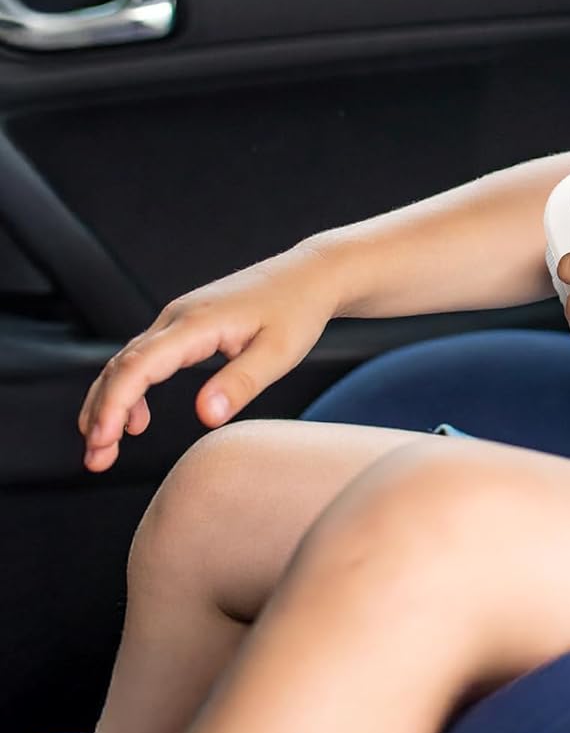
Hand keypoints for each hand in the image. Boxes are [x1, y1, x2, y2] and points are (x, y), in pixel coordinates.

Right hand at [76, 243, 340, 472]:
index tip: (102, 440)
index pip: (138, 365)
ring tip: (103, 449)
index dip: (114, 404)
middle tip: (95, 459)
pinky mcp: (186, 324)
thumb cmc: (299, 309)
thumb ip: (242, 383)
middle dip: (101, 412)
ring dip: (109, 404)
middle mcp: (178, 316)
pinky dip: (130, 390)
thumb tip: (205, 417)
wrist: (311, 273)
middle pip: (122, 365)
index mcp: (197, 323)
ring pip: (127, 362)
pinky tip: (136, 421)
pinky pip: (144, 358)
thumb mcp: (280, 352)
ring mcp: (179, 317)